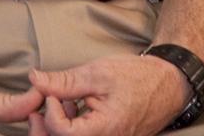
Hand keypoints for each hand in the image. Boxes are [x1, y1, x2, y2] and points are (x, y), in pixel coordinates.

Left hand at [29, 54, 190, 135]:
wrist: (167, 85)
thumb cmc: (137, 77)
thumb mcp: (99, 73)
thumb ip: (65, 81)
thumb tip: (35, 80)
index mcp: (104, 130)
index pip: (63, 133)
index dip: (50, 112)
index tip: (52, 92)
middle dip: (46, 126)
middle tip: (45, 100)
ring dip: (58, 125)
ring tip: (61, 99)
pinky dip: (71, 125)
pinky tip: (72, 106)